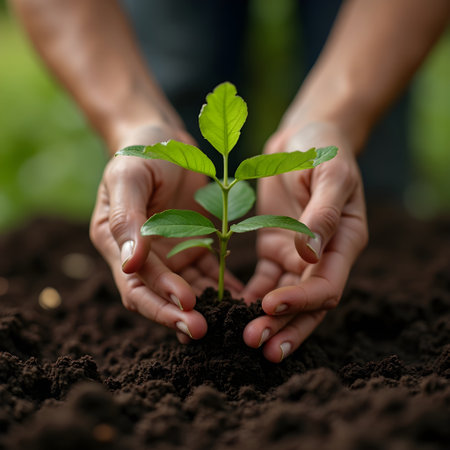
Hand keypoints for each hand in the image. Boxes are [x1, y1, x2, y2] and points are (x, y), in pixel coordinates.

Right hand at [90, 123, 242, 342]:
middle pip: (161, 296)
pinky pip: (210, 273)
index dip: (158, 302)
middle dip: (183, 315)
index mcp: (116, 245)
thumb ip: (127, 219)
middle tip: (208, 331)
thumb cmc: (141, 153)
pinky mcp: (195, 246)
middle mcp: (144, 258)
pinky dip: (224, 288)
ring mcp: (171, 254)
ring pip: (189, 291)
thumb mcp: (128, 177)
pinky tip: (243, 300)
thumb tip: (130, 264)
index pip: (135, 286)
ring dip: (207, 308)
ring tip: (230, 322)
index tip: (186, 308)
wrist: (165, 140)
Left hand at [242, 122, 367, 361]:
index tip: (271, 306)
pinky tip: (231, 309)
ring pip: (283, 298)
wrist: (305, 137)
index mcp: (344, 243)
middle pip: (306, 303)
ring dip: (265, 319)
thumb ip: (323, 212)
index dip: (301, 300)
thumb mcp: (330, 174)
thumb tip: (311, 252)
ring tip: (243, 337)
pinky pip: (262, 280)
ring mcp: (296, 256)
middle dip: (284, 326)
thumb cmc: (324, 150)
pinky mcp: (273, 248)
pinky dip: (249, 297)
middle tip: (256, 345)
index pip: (326, 285)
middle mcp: (322, 257)